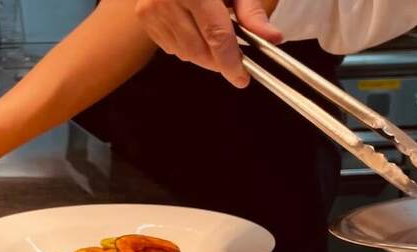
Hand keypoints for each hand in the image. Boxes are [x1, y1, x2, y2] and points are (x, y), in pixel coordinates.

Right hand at [134, 0, 282, 86]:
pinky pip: (170, 47)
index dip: (230, 63)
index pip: (216, 37)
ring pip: (184, 53)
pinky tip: (194, 27)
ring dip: (203, 53)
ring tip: (211, 31)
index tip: (242, 78)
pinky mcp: (144, 16)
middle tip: (232, 57)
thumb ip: (252, 12)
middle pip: (199, 51)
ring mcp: (152, 9)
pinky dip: (185, 45)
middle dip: (218, 61)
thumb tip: (272, 38)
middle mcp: (168, 0)